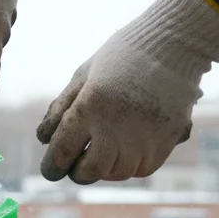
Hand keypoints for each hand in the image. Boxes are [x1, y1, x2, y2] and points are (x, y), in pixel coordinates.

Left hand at [37, 0, 218, 183]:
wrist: (174, 44)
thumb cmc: (121, 57)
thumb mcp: (83, 75)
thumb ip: (60, 109)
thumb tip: (44, 140)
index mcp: (89, 108)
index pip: (62, 153)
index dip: (52, 167)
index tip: (51, 170)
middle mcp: (115, 127)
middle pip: (90, 172)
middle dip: (79, 172)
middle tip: (78, 164)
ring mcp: (143, 137)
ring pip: (117, 173)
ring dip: (106, 167)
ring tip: (104, 151)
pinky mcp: (166, 141)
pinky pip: (143, 169)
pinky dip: (131, 165)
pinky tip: (127, 148)